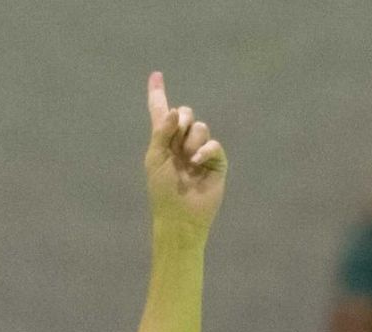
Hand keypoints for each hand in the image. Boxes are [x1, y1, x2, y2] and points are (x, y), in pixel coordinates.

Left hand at [144, 71, 226, 237]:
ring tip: (187, 161)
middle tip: (176, 141)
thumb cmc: (162, 190)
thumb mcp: (155, 158)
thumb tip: (175, 111)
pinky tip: (197, 162)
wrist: (179, 216)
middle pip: (185, 113)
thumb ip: (161, 132)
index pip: (161, 113)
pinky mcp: (216, 162)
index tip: (155, 75)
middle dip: (180, 122)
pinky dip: (205, 150)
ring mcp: (200, 151)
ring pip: (200, 126)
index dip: (158, 94)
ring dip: (191, 141)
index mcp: (163, 141)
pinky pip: (213, 144)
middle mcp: (182, 143)